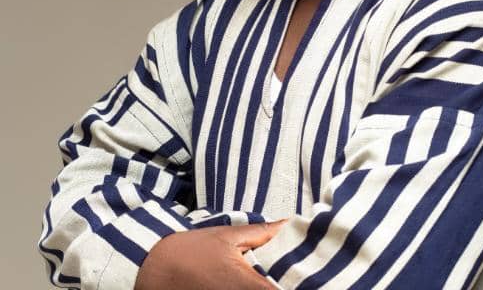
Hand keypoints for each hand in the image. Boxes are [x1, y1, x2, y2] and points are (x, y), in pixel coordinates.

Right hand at [134, 219, 287, 289]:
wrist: (151, 270)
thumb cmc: (191, 250)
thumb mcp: (227, 236)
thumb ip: (261, 233)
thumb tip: (287, 223)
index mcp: (246, 285)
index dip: (300, 286)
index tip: (307, 278)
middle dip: (284, 287)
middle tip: (295, 279)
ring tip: (274, 281)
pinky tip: (254, 286)